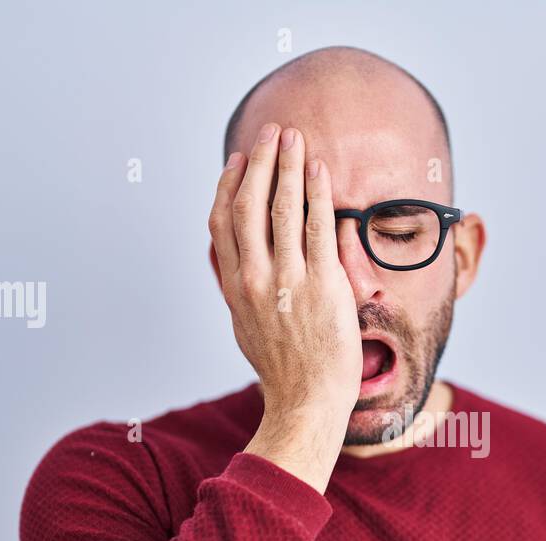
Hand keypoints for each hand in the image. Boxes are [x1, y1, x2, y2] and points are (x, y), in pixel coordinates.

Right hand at [209, 123, 360, 492]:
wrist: (306, 402)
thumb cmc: (282, 370)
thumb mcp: (245, 327)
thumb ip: (238, 290)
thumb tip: (232, 264)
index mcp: (234, 286)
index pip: (223, 222)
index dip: (230, 185)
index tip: (240, 161)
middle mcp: (255, 278)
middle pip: (250, 204)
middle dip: (261, 162)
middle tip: (272, 134)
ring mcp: (288, 279)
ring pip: (283, 208)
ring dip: (289, 167)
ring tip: (295, 140)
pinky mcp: (323, 284)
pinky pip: (319, 227)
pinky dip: (318, 194)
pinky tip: (320, 172)